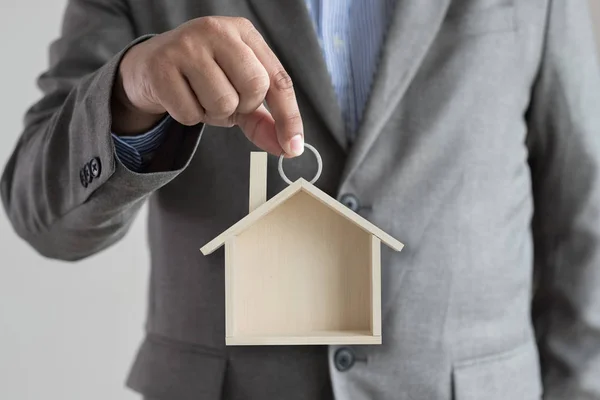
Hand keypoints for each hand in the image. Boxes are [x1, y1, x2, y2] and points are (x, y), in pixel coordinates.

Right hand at [111, 16, 303, 156]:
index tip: (293, 147)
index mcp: (244, 32)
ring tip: (201, 97)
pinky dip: (190, 116)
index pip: (278, 79)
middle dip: (243, 107)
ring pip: (223, 102)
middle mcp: (217, 30)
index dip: (289, 116)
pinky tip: (181, 97)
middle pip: (254, 87)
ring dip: (214, 114)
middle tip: (226, 101)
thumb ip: (266, 119)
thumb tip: (290, 147)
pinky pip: (191, 113)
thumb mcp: (239, 91)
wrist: (149, 66)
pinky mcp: (162, 65)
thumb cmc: (203, 78)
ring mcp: (187, 45)